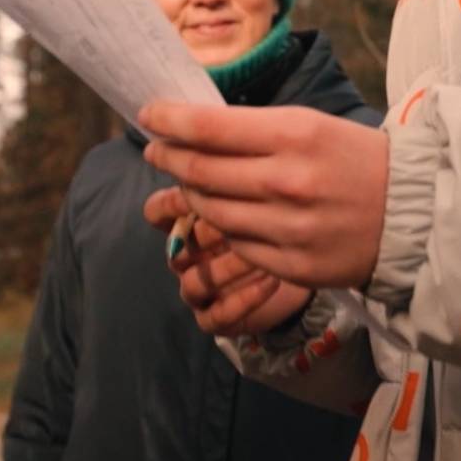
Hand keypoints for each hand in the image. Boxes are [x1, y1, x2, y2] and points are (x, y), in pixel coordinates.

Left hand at [139, 102, 388, 289]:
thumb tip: (196, 130)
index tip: (149, 114)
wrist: (414, 214)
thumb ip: (257, 130)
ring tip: (189, 180)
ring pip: (211, 211)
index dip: (169, 120)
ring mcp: (287, 228)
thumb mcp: (313, 126)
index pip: (209, 127)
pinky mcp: (291, 265)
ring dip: (190, 193)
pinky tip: (224, 212)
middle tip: (156, 148)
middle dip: (168, 156)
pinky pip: (236, 243)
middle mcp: (286, 181)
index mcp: (295, 135)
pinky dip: (223, 225)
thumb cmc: (358, 160)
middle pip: (200, 171)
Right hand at [144, 189, 314, 335]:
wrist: (303, 263)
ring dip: (225, 268)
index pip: (157, 212)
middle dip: (206, 234)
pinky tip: (271, 279)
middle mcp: (187, 256)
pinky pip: (216, 316)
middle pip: (176, 248)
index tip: (195, 190)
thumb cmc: (276, 217)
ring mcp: (200, 289)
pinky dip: (243, 299)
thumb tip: (235, 142)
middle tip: (241, 220)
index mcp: (187, 222)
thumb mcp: (258, 191)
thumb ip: (238, 172)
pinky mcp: (217, 317)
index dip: (169, 203)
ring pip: (194, 282)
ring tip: (257, 253)